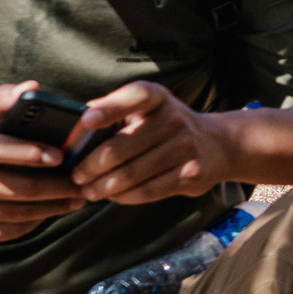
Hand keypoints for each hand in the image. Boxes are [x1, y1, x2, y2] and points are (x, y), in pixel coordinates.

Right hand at [0, 80, 87, 243]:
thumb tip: (32, 88)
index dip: (30, 153)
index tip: (61, 155)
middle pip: (16, 189)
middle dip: (57, 187)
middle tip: (83, 182)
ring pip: (17, 214)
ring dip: (52, 208)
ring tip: (76, 198)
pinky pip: (7, 232)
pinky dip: (33, 223)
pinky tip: (50, 212)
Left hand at [71, 82, 234, 203]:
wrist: (216, 144)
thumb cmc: (166, 125)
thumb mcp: (146, 108)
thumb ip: (114, 110)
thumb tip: (76, 123)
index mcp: (159, 97)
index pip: (135, 97)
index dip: (110, 108)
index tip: (86, 122)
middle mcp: (174, 118)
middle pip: (120, 147)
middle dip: (90, 166)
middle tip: (76, 176)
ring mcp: (185, 146)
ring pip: (130, 174)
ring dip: (103, 187)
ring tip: (89, 191)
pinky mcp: (191, 174)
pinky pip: (147, 190)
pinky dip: (124, 197)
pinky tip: (113, 196)